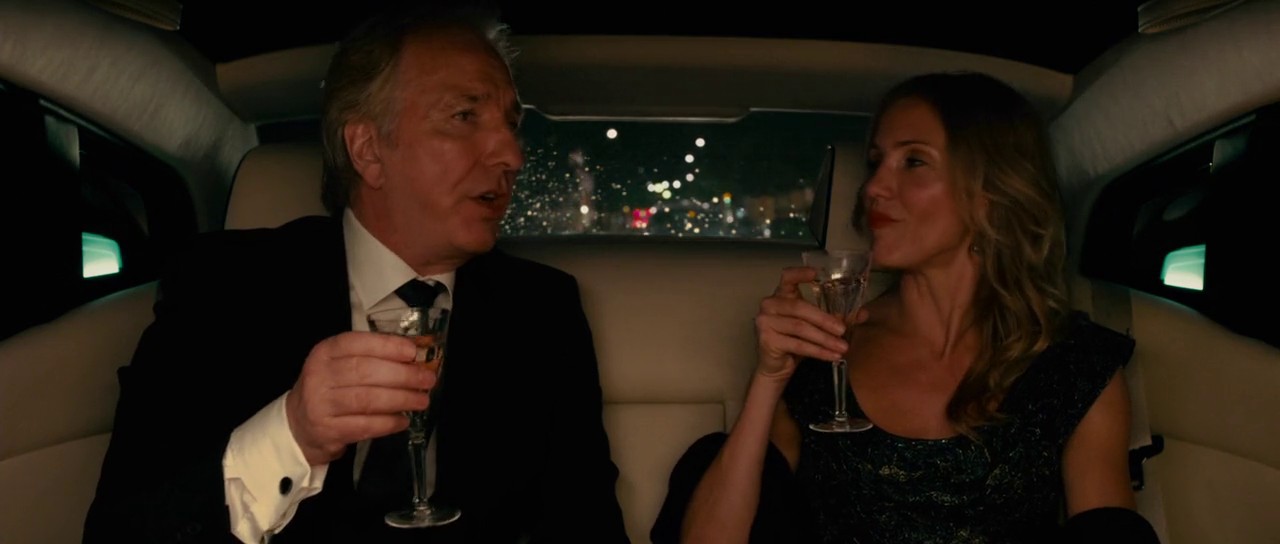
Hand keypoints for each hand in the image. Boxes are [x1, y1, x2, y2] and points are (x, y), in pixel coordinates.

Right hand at [285, 331, 436, 465]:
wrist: (299, 425)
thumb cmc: (331, 389)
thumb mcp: (341, 365)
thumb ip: (372, 358)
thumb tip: (415, 357)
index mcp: (325, 352)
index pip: (356, 343)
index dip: (387, 346)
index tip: (413, 352)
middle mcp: (319, 375)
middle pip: (365, 372)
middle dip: (403, 375)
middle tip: (427, 380)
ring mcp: (320, 404)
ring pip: (367, 399)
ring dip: (401, 399)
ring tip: (422, 401)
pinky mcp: (327, 430)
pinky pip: (365, 426)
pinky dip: (389, 423)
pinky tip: (403, 420)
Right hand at [754, 266, 862, 381]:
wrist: (777, 367)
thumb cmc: (796, 341)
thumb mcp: (816, 327)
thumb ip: (836, 318)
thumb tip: (863, 314)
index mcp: (782, 295)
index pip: (787, 277)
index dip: (799, 273)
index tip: (816, 273)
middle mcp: (770, 305)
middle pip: (799, 307)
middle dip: (824, 319)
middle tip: (843, 330)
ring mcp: (765, 322)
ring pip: (800, 327)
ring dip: (824, 338)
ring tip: (842, 346)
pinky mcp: (767, 340)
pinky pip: (798, 344)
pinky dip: (818, 351)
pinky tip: (832, 355)